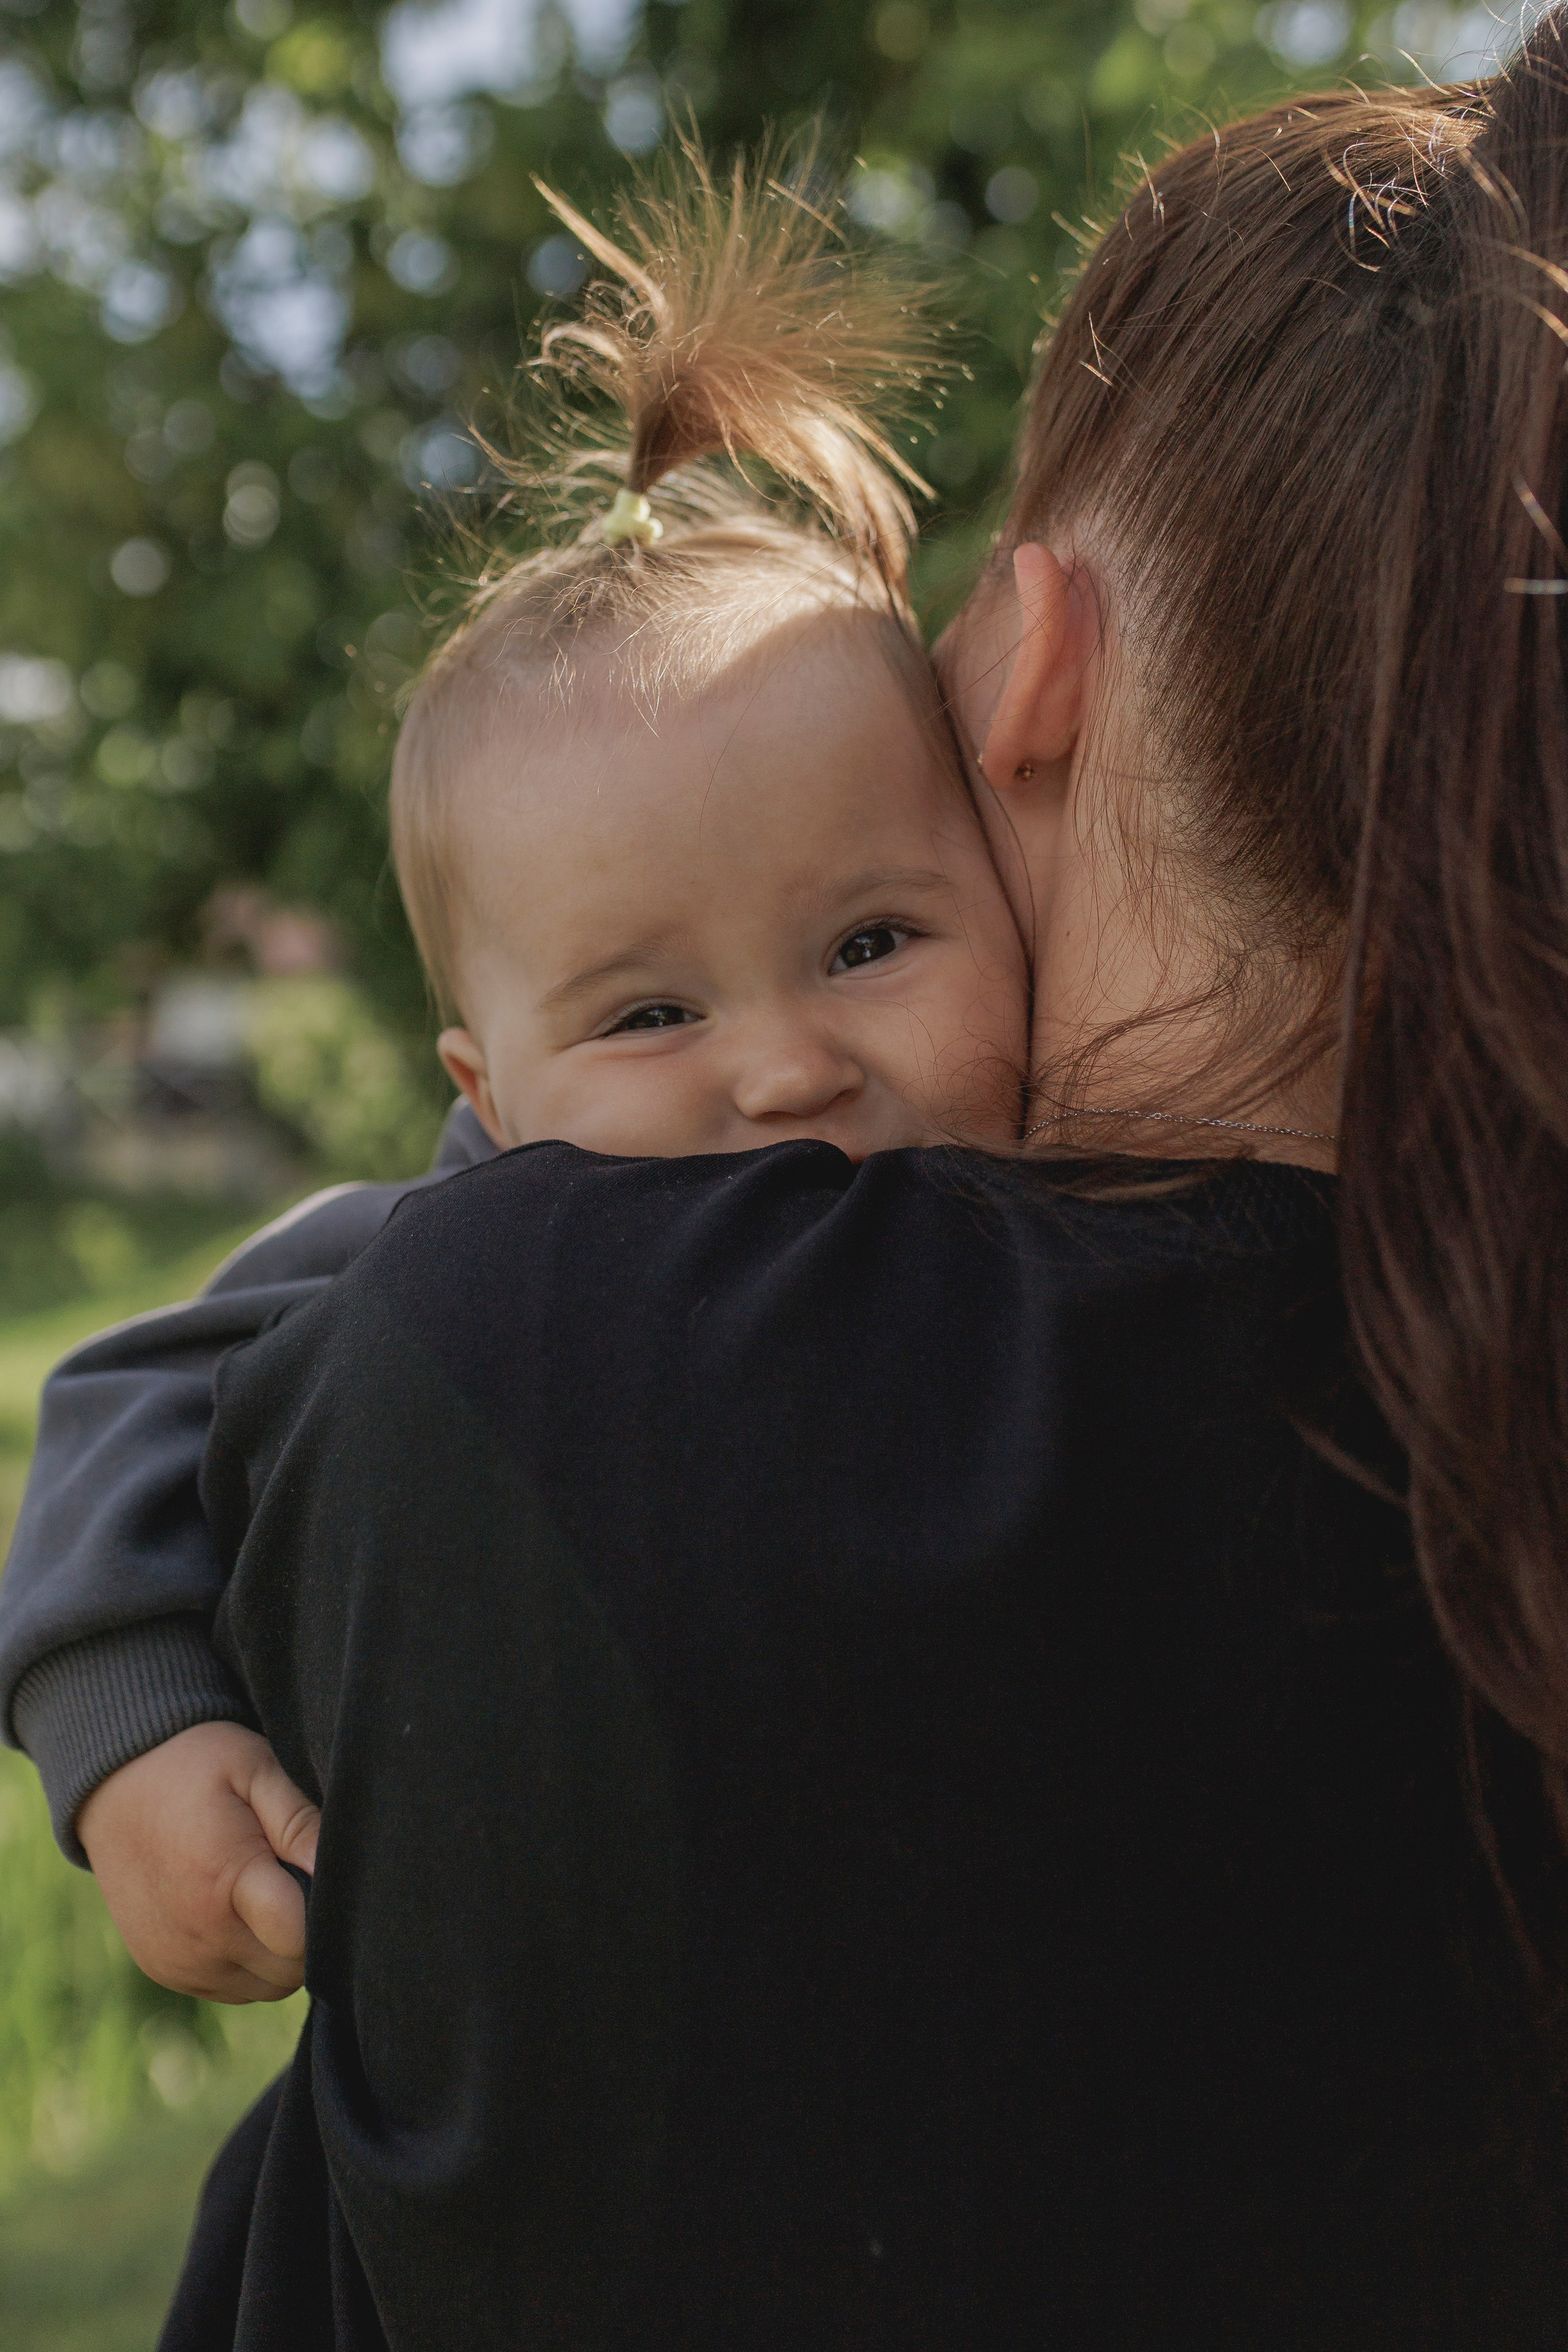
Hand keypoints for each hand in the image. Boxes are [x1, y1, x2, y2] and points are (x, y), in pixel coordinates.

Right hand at [77, 1721, 319, 2002]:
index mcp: (224, 1881)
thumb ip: (300, 1823)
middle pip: (290, 1971)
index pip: (301, 1941)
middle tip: (299, 1879)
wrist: (114, 1788)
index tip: (325, 1878)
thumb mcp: (255, 1768)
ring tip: (272, 1893)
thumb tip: (342, 1875)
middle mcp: (198, 1936)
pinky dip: (250, 1963)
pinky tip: (244, 1913)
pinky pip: (234, 1988)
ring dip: (282, 1953)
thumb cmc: (195, 1768)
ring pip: (267, 1987)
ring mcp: (178, 1961)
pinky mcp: (166, 1970)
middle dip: (311, 1934)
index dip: (328, 1914)